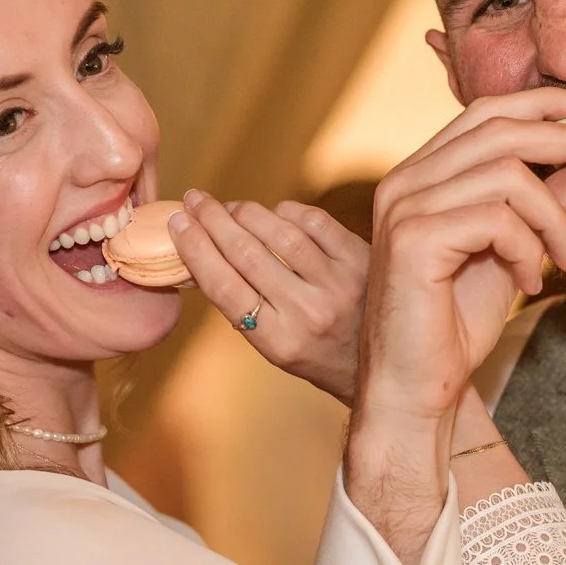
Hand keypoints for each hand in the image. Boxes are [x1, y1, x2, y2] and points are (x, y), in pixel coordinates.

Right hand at [169, 194, 368, 402]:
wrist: (387, 365)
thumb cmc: (320, 355)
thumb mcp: (276, 347)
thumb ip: (244, 306)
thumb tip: (200, 254)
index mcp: (279, 341)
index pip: (224, 287)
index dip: (196, 250)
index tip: (177, 224)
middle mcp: (308, 313)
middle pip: (246, 253)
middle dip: (213, 220)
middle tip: (194, 199)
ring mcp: (339, 284)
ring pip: (279, 233)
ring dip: (246, 212)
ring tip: (229, 207)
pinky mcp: (362, 261)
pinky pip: (315, 222)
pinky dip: (288, 211)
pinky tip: (274, 213)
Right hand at [346, 89, 565, 560]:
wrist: (416, 390)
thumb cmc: (456, 325)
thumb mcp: (521, 250)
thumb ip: (557, 200)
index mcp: (422, 174)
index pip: (487, 111)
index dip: (545, 102)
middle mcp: (405, 181)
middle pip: (500, 126)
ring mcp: (404, 206)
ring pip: (507, 172)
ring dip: (555, 214)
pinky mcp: (413, 239)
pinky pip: (496, 218)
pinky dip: (528, 248)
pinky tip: (530, 283)